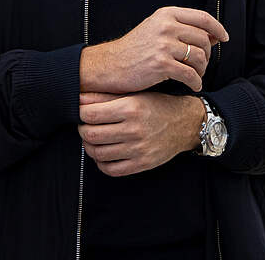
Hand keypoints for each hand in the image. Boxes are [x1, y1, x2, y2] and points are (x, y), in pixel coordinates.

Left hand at [78, 92, 204, 176]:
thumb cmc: (157, 105)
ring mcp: (138, 149)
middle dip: (82, 131)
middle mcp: (134, 129)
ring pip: (98, 153)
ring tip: (95, 139)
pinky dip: (102, 163)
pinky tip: (105, 154)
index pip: (89, 114)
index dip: (80, 113)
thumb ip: (105, 96)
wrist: (185, 123)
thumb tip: (78, 96)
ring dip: (90, 147)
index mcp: (131, 108)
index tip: (82, 113)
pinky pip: (111, 170)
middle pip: (90, 135)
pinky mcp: (142, 164)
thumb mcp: (133, 94)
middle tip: (86, 126)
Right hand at [80, 6, 228, 93]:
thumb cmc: (134, 49)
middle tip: (201, 65)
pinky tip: (193, 85)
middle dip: (207, 55)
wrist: (110, 65)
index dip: (217, 28)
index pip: (202, 18)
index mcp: (166, 14)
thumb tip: (213, 36)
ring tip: (195, 76)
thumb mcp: (156, 30)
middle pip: (204, 39)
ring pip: (199, 57)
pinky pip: (190, 74)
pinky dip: (196, 82)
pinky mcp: (162, 64)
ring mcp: (164, 45)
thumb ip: (181, 29)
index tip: (223, 38)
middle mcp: (166, 26)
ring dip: (202, 70)